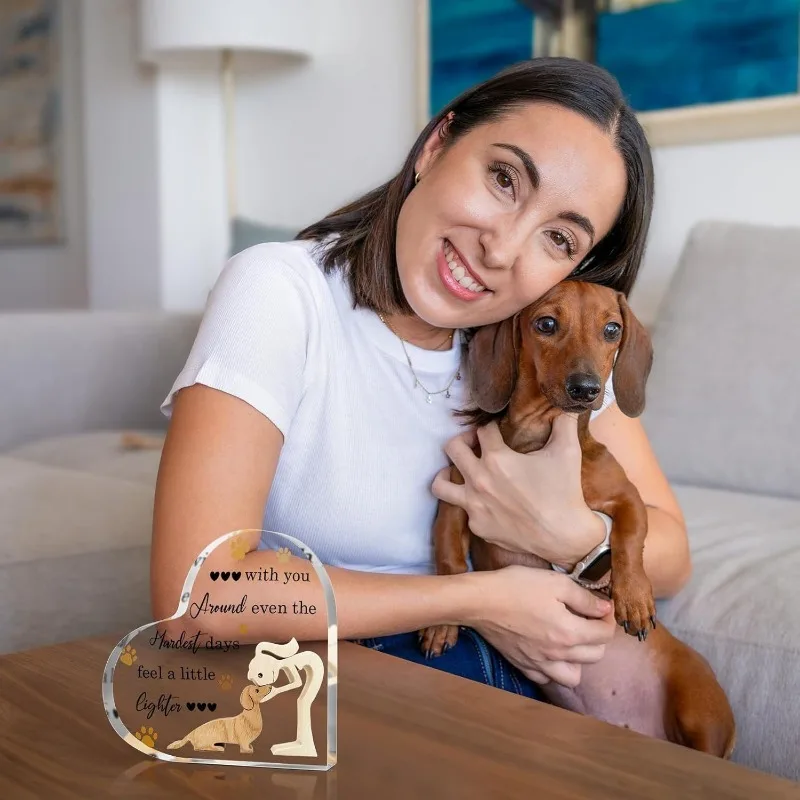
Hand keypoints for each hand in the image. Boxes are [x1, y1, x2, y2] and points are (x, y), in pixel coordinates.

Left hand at [431, 416, 604, 566]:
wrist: (564, 536)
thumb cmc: (565, 491)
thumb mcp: (567, 451)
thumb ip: (564, 423)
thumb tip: (567, 406)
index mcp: (496, 459)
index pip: (483, 430)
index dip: (492, 427)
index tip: (498, 430)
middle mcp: (479, 480)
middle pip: (452, 448)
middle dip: (463, 440)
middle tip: (476, 444)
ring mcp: (474, 506)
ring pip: (440, 484)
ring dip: (446, 473)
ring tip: (459, 470)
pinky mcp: (477, 526)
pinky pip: (464, 510)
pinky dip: (472, 503)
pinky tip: (485, 501)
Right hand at [464, 566, 615, 686]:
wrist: (480, 601)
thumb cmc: (517, 587)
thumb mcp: (556, 582)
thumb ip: (585, 598)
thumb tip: (605, 608)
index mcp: (570, 633)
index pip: (606, 634)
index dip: (608, 618)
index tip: (601, 605)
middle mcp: (558, 654)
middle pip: (595, 656)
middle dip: (598, 637)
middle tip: (588, 619)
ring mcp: (540, 663)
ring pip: (574, 676)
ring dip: (579, 660)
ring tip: (571, 640)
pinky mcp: (523, 665)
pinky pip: (547, 678)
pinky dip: (553, 669)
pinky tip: (549, 651)